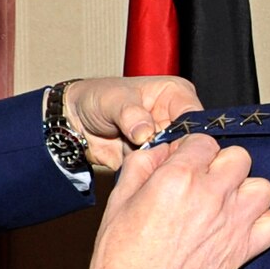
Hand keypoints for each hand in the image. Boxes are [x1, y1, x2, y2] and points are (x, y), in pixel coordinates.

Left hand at [60, 76, 202, 170]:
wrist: (75, 122)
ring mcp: (165, 140)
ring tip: (142, 165)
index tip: (173, 147)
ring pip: (175, 159)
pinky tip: (140, 175)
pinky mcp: (155, 158)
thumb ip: (130, 114)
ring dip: (161, 166)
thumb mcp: (112, 100)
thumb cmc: (96, 99)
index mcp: (175, 94)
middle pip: (189, 141)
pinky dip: (150, 175)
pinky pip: (159, 171)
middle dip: (174, 153)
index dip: (188, 133)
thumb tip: (146, 132)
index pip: (193, 115)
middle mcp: (175, 117)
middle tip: (155, 159)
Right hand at [75, 134, 269, 268]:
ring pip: (263, 188)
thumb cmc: (120, 255)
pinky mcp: (242, 250)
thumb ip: (142, 165)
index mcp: (178, 177)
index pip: (204, 141)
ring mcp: (232, 223)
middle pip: (239, 158)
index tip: (185, 164)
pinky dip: (262, 224)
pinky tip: (240, 227)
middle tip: (205, 182)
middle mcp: (210, 195)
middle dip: (222, 165)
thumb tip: (162, 150)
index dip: (193, 150)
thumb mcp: (119, 199)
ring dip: (246, 191)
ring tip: (226, 204)